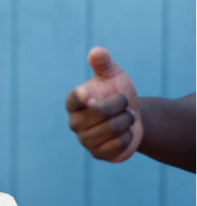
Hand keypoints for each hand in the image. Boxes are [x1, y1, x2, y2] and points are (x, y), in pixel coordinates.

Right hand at [66, 47, 142, 162]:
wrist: (131, 118)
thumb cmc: (117, 92)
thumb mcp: (113, 75)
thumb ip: (103, 63)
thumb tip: (96, 51)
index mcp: (73, 101)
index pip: (74, 99)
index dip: (80, 97)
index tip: (87, 95)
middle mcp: (74, 122)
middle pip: (101, 112)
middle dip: (121, 105)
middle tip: (124, 103)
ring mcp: (84, 140)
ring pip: (112, 129)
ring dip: (127, 120)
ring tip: (126, 117)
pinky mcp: (98, 154)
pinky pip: (118, 145)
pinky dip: (129, 136)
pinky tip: (126, 132)